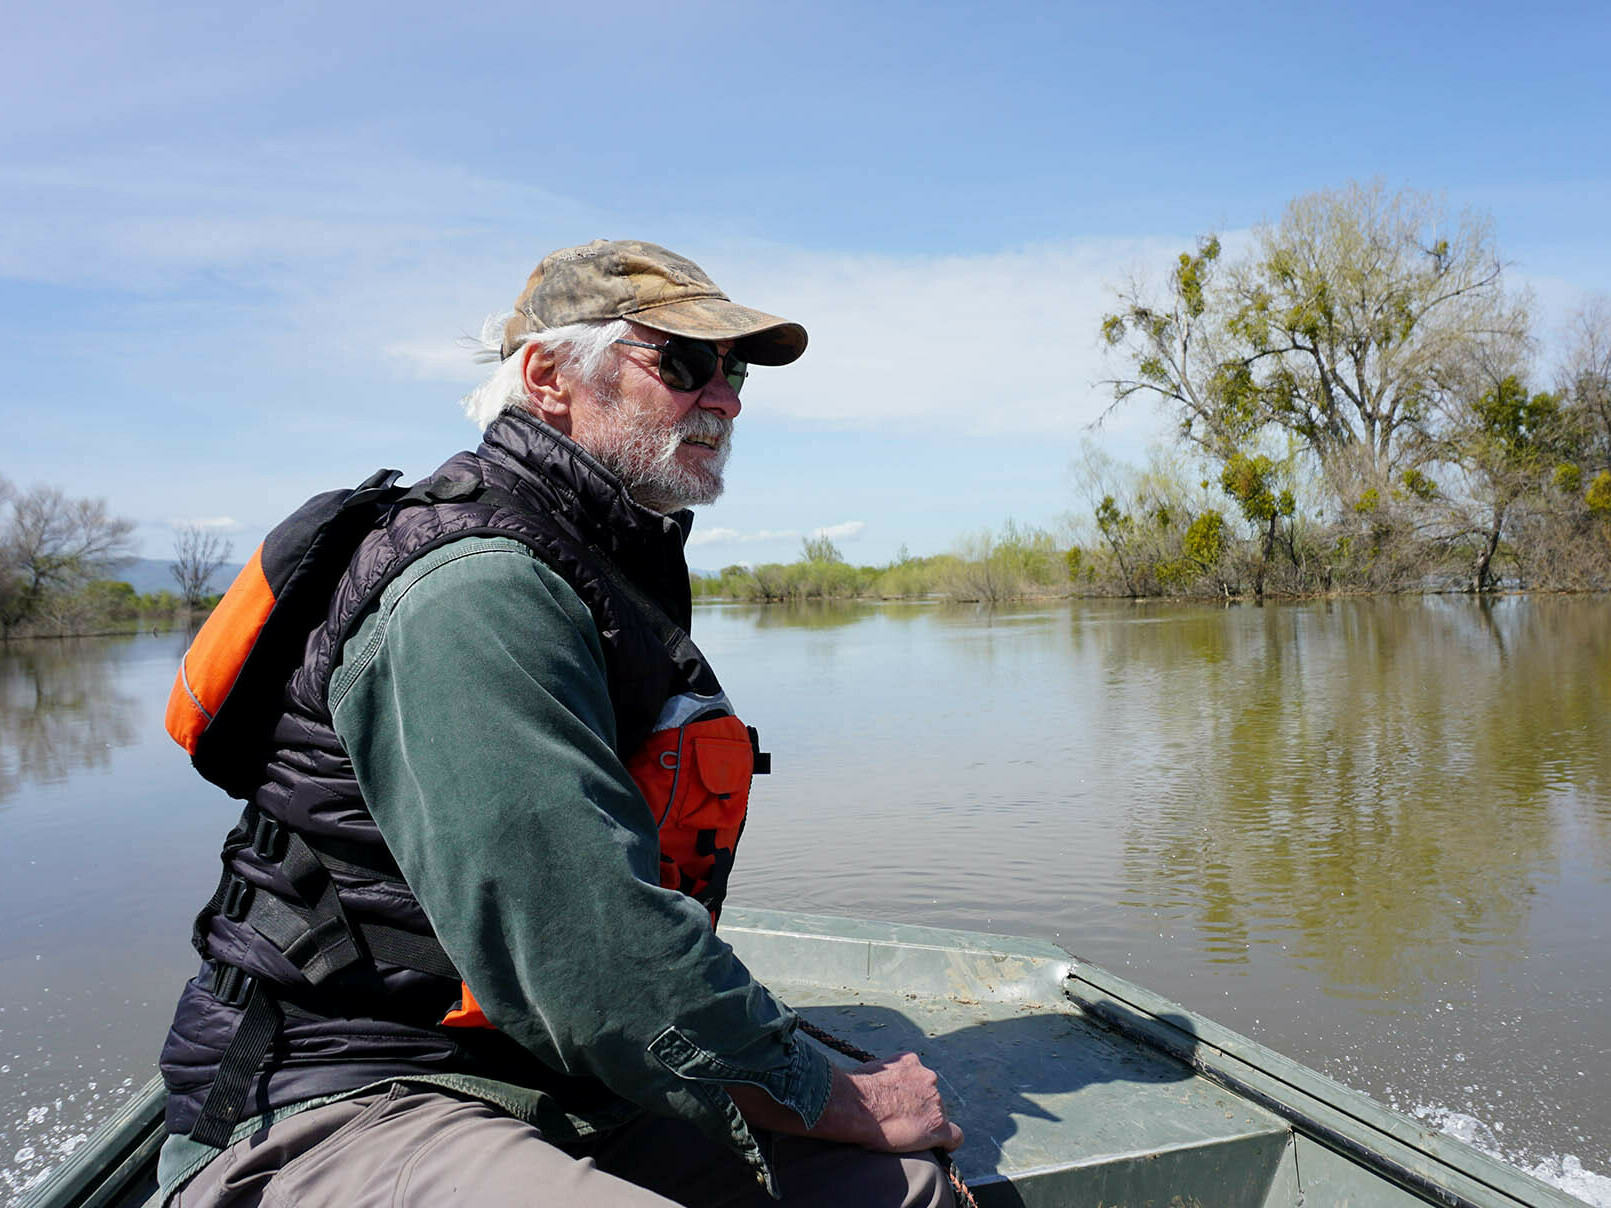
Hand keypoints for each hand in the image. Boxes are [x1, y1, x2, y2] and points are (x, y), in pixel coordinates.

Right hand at [828, 1051, 964, 1152]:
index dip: (914, 1094)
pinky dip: (948, 1143)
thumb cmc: (855, 1090)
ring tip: (907, 1136)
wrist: (858, 1106)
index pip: (921, 1078)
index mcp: (911, 1062)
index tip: (905, 1105)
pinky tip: (941, 1148)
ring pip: (940, 1116)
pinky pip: (954, 1136)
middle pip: (932, 1097)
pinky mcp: (938, 1126)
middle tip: (901, 1122)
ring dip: (927, 1124)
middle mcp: (928, 1078)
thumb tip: (878, 1084)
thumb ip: (883, 1074)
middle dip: (920, 1109)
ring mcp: (936, 1102)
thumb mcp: (870, 1070)